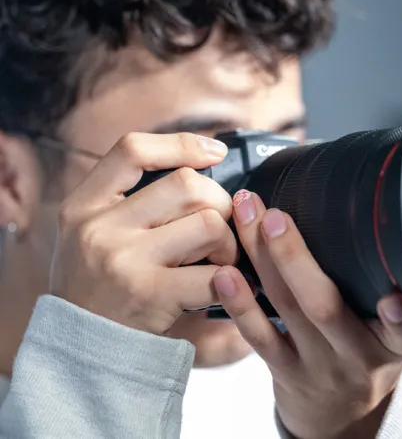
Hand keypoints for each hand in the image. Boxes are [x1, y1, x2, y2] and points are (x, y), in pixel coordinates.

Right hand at [50, 132, 236, 334]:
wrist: (80, 347)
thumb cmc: (100, 283)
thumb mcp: (94, 231)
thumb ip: (132, 199)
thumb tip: (202, 166)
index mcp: (85, 204)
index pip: (132, 149)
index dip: (181, 144)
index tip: (214, 152)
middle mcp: (99, 227)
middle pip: (186, 184)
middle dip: (220, 202)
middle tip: (220, 226)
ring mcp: (123, 260)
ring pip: (207, 224)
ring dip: (228, 241)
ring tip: (220, 258)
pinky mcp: (148, 295)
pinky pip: (213, 274)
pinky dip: (230, 277)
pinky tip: (223, 285)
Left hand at [213, 190, 401, 438]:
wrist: (341, 416)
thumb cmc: (364, 353)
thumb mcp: (388, 333)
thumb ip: (378, 290)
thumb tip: (349, 221)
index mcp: (393, 343)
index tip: (393, 299)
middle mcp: (356, 355)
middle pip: (324, 306)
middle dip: (294, 257)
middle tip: (273, 216)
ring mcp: (317, 366)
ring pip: (286, 308)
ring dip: (261, 259)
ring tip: (244, 219)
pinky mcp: (285, 372)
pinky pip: (260, 337)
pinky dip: (241, 303)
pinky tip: (225, 273)